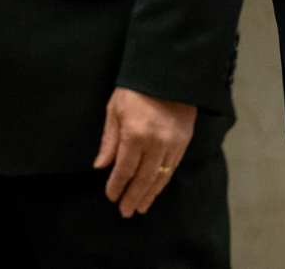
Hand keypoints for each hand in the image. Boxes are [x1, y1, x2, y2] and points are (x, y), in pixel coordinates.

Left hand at [96, 89, 196, 217]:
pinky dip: (163, 182)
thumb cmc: (134, 88)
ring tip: (141, 207)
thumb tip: (100, 166)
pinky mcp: (184, 141)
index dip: (117, 185)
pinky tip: (155, 190)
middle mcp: (155, 142)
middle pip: (143, 178)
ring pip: (159, 177)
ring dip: (149, 194)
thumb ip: (109, 140)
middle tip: (126, 211)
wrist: (168, 73)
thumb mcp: (114, 109)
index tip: (111, 197)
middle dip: (133, 196)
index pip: (124, 168)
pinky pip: (172, 168)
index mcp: (134, 133)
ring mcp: (172, 143)